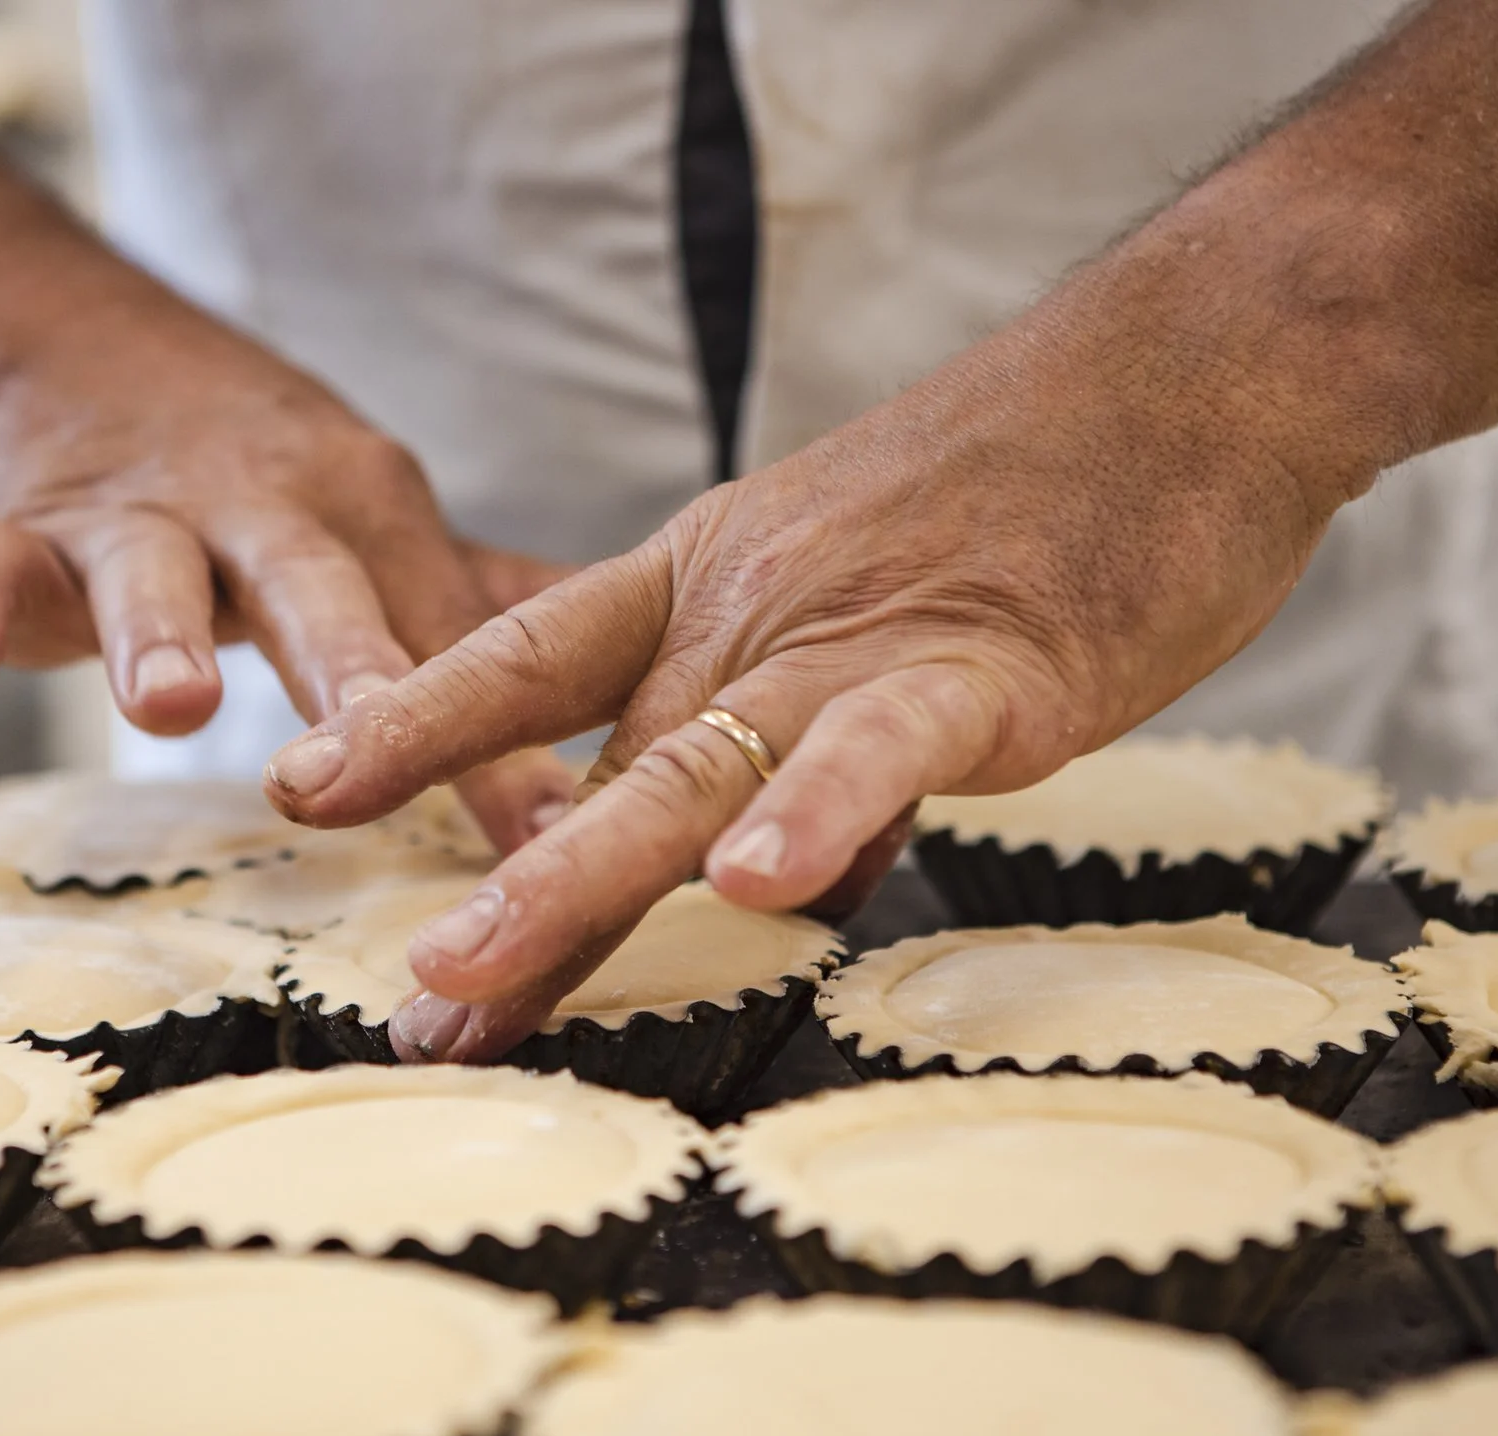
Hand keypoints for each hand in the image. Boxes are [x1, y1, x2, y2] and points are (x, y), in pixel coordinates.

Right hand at [0, 0, 571, 855]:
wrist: (85, 361)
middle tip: (370, 744)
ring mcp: (134, 514)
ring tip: (165, 709)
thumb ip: (492, 630)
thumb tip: (661, 720)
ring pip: (142, 568)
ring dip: (154, 634)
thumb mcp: (384, 541)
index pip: (445, 639)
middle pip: (309, 585)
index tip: (555, 842)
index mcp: (369, 522)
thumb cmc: (269, 495)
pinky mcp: (17, 527)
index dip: (501, 741)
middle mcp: (259, 509)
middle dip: (343, 666)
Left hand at [261, 245, 1372, 1058]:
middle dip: (499, 892)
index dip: (416, 722)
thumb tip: (783, 873)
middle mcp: (761, 605)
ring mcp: (866, 633)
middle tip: (410, 1007)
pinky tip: (766, 891)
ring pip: (697, 763)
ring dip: (583, 880)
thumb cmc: (1041, 489)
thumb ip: (811, 741)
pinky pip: (888, 745)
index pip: (534, 652)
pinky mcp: (989, 661)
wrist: (1190, 366)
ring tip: (481, 975)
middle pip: (599, 760)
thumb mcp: (881, 606)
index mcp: (720, 576)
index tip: (307, 787)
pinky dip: (825, 814)